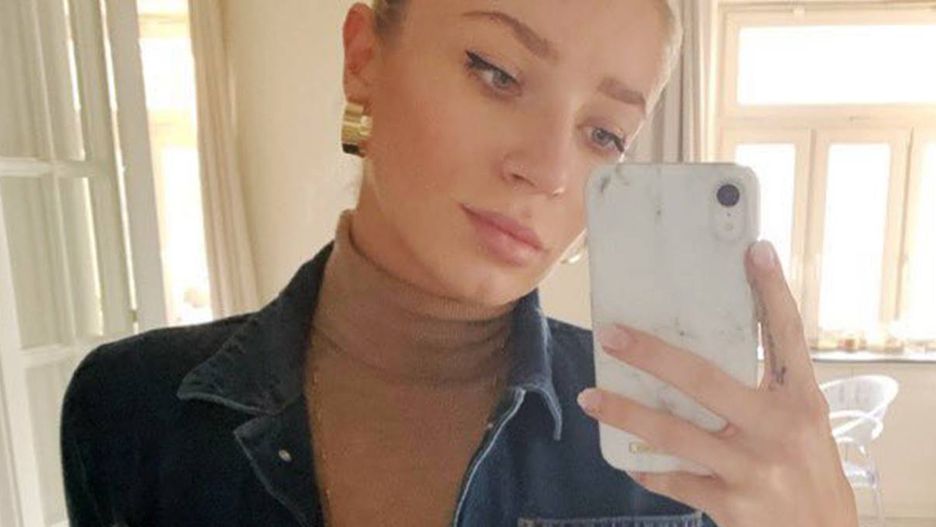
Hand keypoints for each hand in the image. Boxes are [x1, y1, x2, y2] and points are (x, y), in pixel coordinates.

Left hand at [576, 240, 858, 526]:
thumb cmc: (808, 471)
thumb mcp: (802, 424)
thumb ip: (769, 388)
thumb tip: (716, 345)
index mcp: (802, 400)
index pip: (788, 336)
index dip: (773, 292)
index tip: (754, 250)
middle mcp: (778, 429)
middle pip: (705, 380)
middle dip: (652, 355)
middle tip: (612, 335)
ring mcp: (752, 468)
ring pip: (674, 434)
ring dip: (626, 414)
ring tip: (591, 397)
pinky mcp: (732, 503)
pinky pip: (676, 480)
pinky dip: (650, 470)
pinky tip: (631, 461)